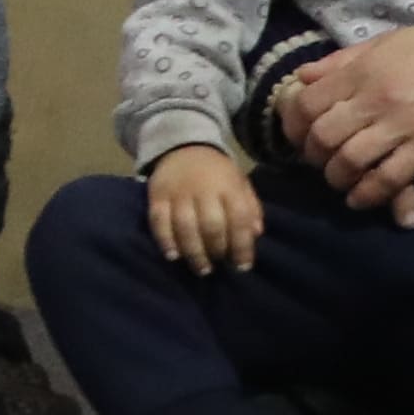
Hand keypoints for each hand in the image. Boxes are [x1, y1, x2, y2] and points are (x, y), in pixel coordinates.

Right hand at [143, 141, 262, 272]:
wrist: (183, 145)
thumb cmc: (217, 172)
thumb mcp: (240, 183)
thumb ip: (250, 207)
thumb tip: (256, 233)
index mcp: (228, 185)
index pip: (239, 218)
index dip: (242, 246)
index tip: (243, 267)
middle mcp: (203, 188)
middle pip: (211, 225)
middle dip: (217, 251)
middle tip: (218, 265)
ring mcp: (178, 192)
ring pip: (185, 227)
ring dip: (194, 252)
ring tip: (201, 268)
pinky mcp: (157, 195)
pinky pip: (159, 221)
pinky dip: (165, 241)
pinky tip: (173, 256)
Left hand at [272, 28, 413, 221]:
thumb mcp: (383, 44)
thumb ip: (341, 61)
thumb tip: (302, 76)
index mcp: (361, 71)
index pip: (309, 104)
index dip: (296, 127)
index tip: (300, 138)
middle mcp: (375, 98)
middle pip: (325, 137)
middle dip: (316, 157)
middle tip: (321, 164)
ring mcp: (401, 124)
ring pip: (351, 161)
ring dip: (339, 179)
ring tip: (340, 182)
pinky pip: (388, 178)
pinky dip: (369, 194)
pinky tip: (362, 198)